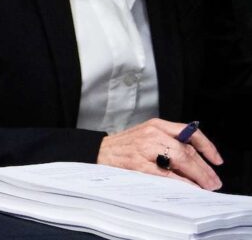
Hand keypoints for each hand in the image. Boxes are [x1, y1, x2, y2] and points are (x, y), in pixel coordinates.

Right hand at [98, 118, 222, 189]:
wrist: (96, 152)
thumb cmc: (124, 147)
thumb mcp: (146, 137)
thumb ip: (168, 144)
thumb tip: (197, 164)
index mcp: (156, 125)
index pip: (188, 131)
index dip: (207, 146)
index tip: (217, 160)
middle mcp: (151, 133)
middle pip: (186, 149)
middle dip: (204, 168)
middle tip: (214, 182)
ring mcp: (144, 148)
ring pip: (180, 159)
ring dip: (197, 175)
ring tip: (206, 186)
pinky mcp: (138, 164)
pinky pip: (166, 174)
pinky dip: (181, 182)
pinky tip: (189, 188)